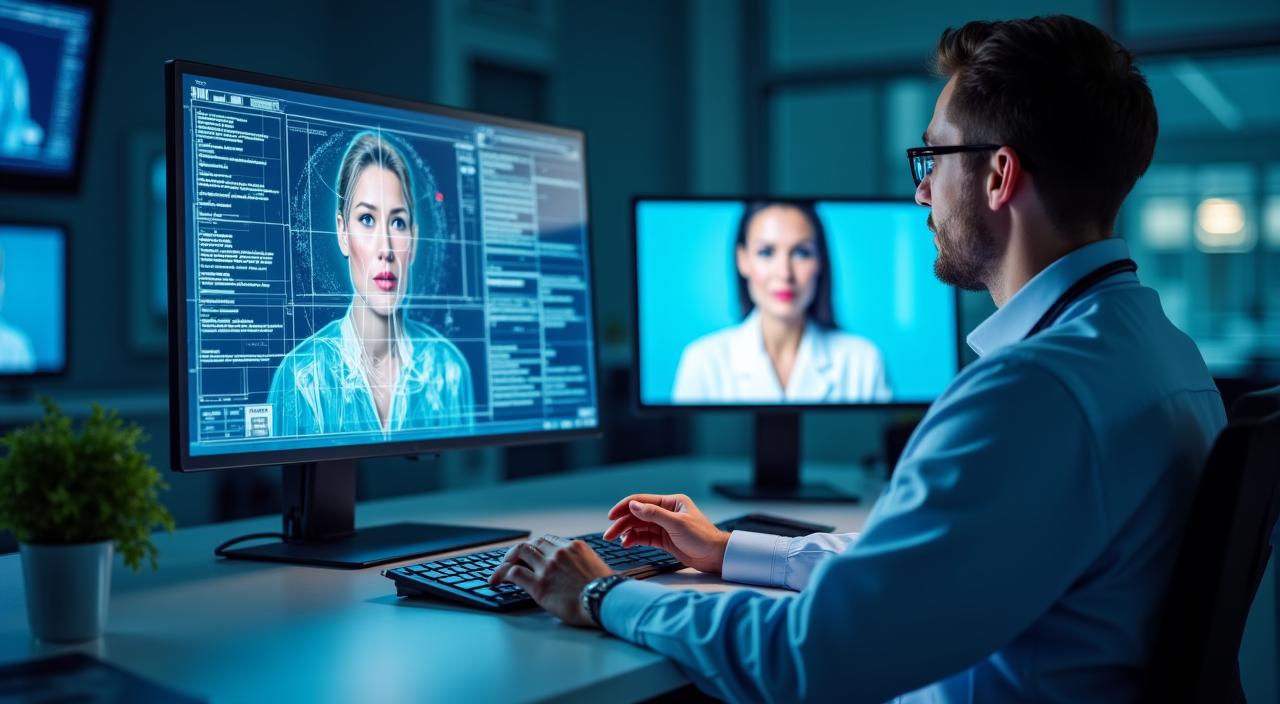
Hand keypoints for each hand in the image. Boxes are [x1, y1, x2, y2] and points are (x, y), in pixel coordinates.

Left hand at [487, 534, 613, 627]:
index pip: (548, 540)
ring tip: (500, 569)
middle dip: (520, 552)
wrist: (606, 601)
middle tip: (512, 560)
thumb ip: (586, 564)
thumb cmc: (607, 591)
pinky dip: (500, 574)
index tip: (531, 554)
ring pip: (519, 552)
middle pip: (532, 544)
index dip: (537, 547)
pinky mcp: (539, 584)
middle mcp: (559, 553)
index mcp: (575, 547)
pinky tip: (495, 580)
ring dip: (507, 559)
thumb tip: (585, 572)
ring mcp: (548, 567)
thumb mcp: (599, 568)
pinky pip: (513, 572)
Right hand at [602, 493, 729, 572]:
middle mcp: (666, 512)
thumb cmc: (702, 537)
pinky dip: (634, 540)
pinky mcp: (664, 539)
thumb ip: (653, 514)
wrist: (715, 556)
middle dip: (622, 523)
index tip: (611, 516)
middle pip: (638, 515)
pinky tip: (627, 544)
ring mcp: (664, 526)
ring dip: (626, 532)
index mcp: (671, 502)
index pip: (642, 501)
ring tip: (616, 540)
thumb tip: (633, 505)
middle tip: (608, 534)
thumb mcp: (677, 524)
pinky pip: (645, 537)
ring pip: (639, 526)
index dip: (625, 507)